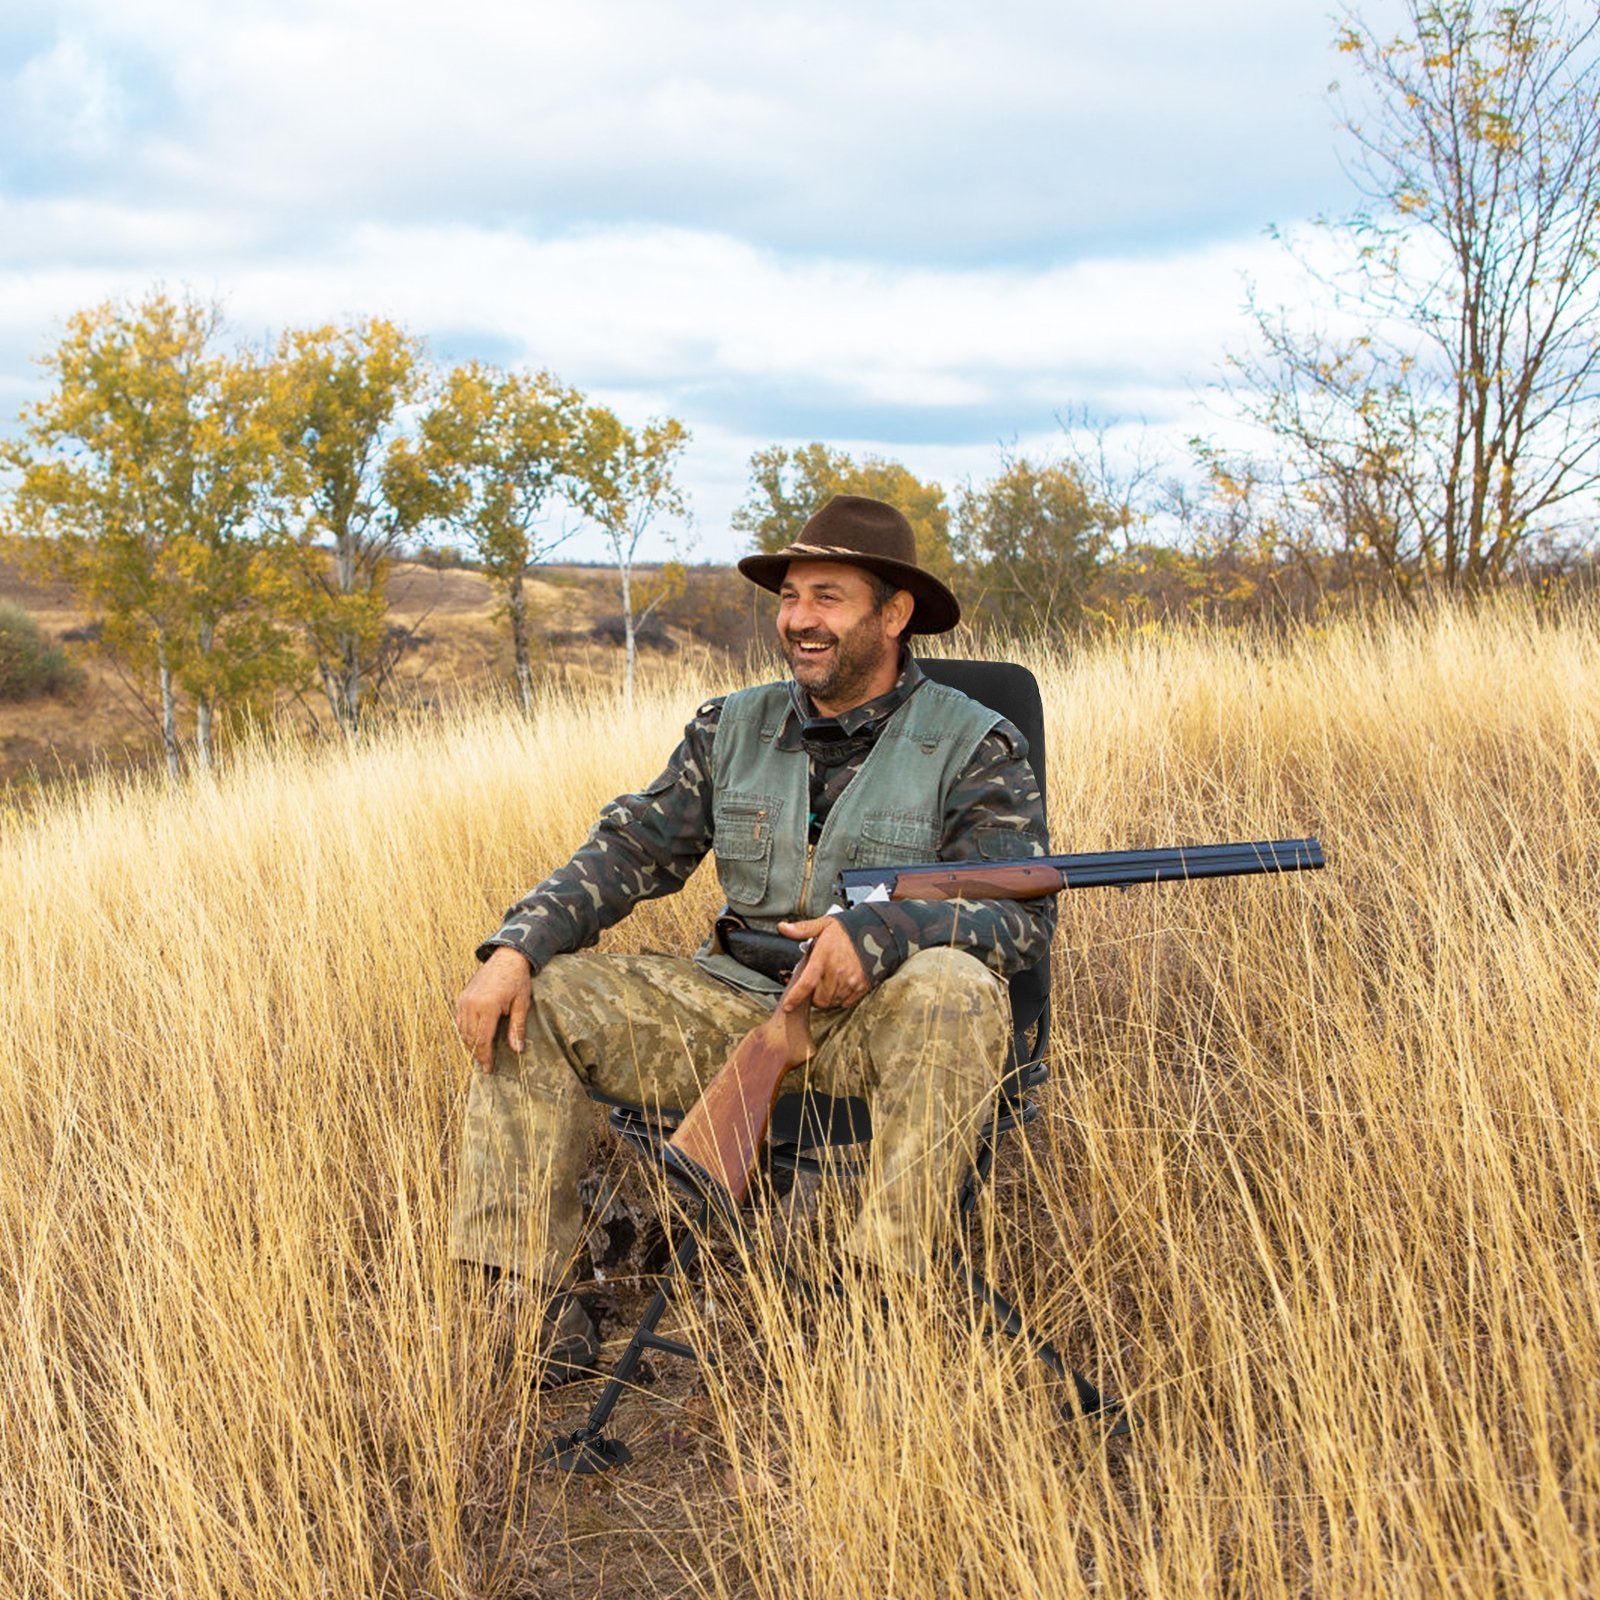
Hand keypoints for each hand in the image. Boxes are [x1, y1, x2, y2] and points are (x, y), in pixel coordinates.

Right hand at [455, 946, 533, 1070]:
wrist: (507, 957)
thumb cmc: (517, 980)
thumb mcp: (522, 1004)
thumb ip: (517, 1028)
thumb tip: (517, 1051)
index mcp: (487, 1006)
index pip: (483, 1039)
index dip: (485, 1057)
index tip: (489, 1069)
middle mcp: (471, 1004)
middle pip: (470, 1037)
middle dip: (477, 1053)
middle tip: (486, 1064)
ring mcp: (464, 1000)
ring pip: (462, 1030)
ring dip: (470, 1044)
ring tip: (480, 1054)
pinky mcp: (462, 997)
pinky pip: (459, 1020)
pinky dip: (465, 1031)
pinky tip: (474, 1038)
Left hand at [776, 916, 869, 1011]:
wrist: (877, 931)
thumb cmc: (848, 929)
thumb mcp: (823, 924)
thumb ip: (802, 929)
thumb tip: (782, 928)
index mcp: (824, 957)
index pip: (806, 984)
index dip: (795, 997)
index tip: (788, 1006)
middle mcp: (837, 972)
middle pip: (819, 999)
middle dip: (814, 996)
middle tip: (816, 984)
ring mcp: (851, 981)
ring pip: (832, 1002)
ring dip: (827, 997)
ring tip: (829, 982)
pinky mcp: (862, 986)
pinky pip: (846, 1002)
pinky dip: (841, 998)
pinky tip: (841, 985)